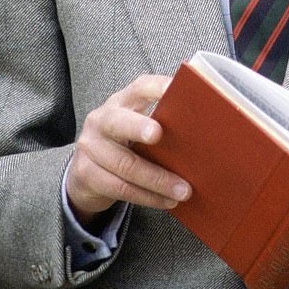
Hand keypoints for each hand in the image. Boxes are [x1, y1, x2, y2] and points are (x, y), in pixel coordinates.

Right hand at [66, 74, 191, 228]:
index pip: (139, 88)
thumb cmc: (124, 143)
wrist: (85, 172)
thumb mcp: (137, 125)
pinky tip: (166, 201)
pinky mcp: (86, 175)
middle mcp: (101, 120)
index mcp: (121, 102)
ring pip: (125, 165)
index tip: (174, 88)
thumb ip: (160, 120)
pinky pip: (120, 188)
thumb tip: (203, 127)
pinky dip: (148, 197)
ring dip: (157, 180)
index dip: (156, 87)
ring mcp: (90, 148)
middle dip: (138, 127)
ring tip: (184, 190)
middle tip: (159, 134)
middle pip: (118, 122)